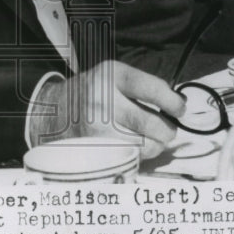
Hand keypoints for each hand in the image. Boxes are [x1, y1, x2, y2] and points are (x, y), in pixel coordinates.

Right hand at [31, 61, 185, 159]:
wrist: (54, 109)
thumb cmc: (93, 92)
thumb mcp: (114, 76)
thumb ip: (144, 87)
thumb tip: (179, 106)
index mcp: (111, 75)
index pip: (152, 89)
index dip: (173, 102)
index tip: (180, 109)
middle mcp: (103, 100)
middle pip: (152, 124)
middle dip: (167, 130)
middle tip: (167, 130)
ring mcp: (96, 128)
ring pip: (144, 146)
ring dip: (154, 145)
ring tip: (148, 138)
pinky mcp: (93, 149)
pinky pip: (130, 159)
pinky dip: (137, 156)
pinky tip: (131, 146)